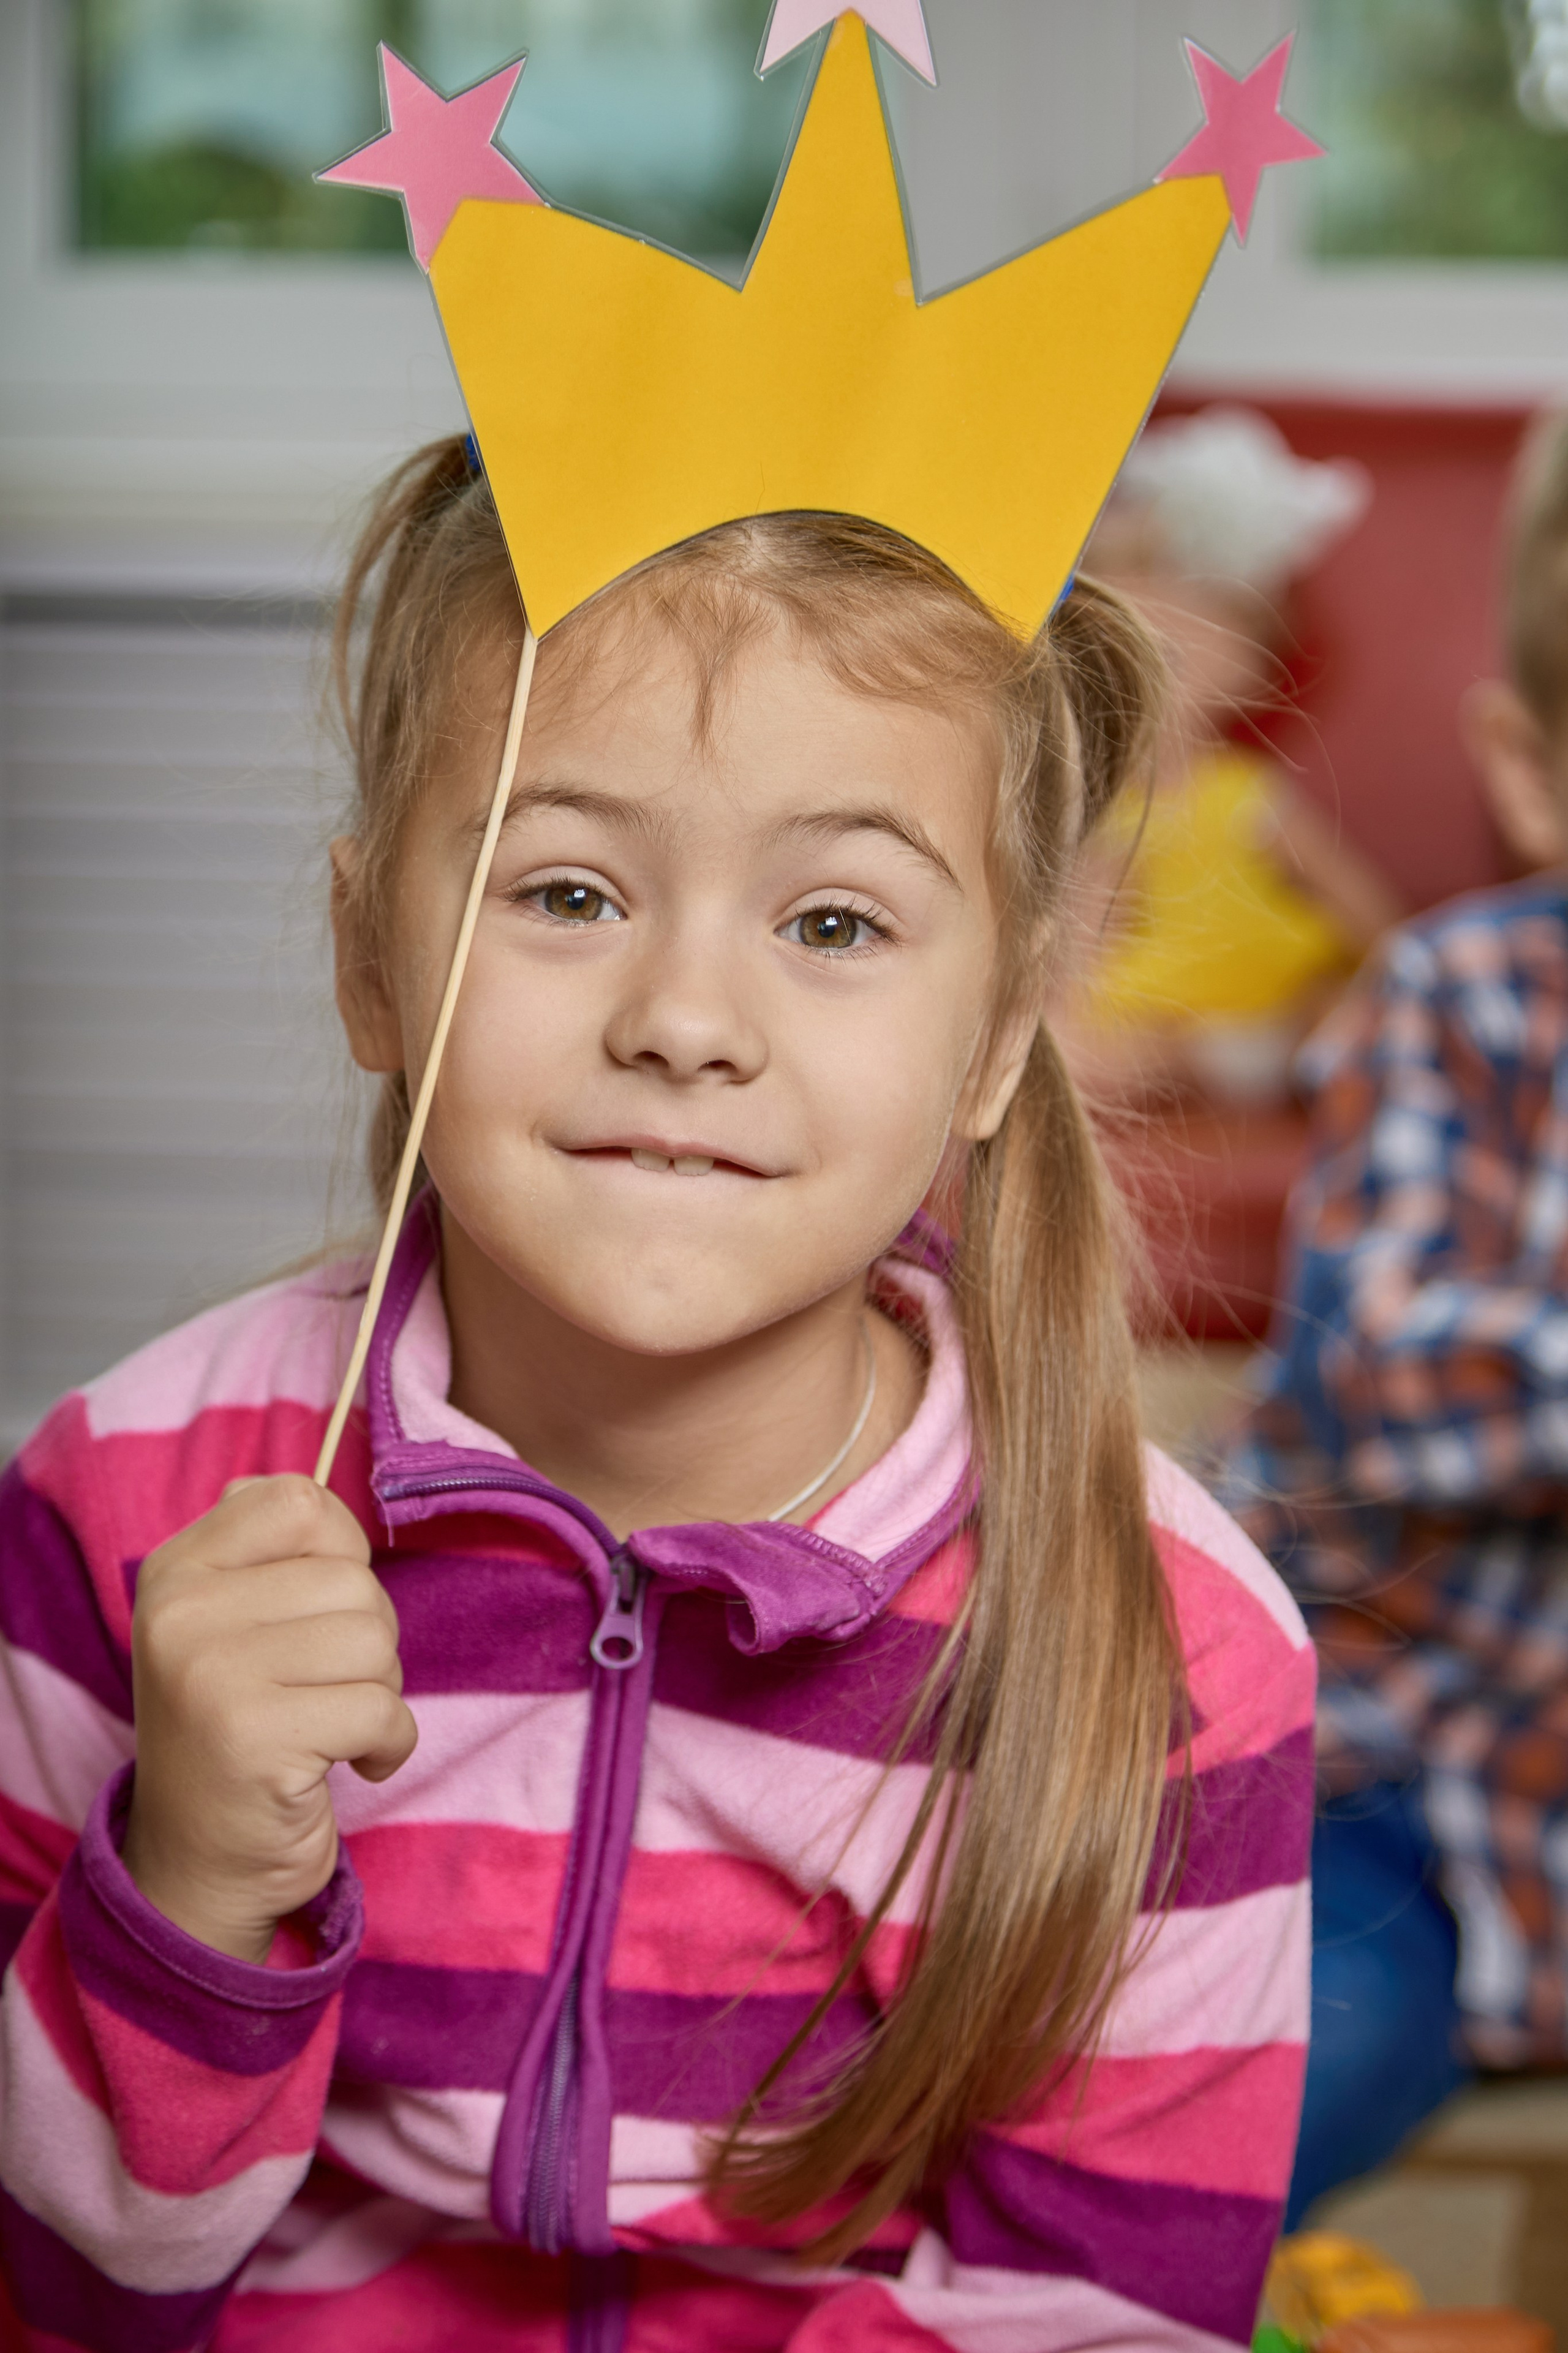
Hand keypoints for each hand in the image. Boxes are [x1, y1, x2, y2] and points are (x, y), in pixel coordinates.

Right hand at [122, 1475, 416, 1962]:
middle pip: (353, 1581)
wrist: (198, 1864)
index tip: (322, 1609)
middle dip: (368, 1640)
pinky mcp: (256, 1740)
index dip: (341, 1552)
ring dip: (380, 1693)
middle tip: (324, 1691)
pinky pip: (382, 1711)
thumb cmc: (240, 1729)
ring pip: (374, 1642)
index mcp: (177, 1571)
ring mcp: (213, 1676)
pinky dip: (389, 1745)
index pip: (298, 1501)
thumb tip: (318, 1488)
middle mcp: (183, 1614)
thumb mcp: (228, 1626)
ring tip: (331, 1727)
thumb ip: (266, 1552)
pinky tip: (349, 1766)